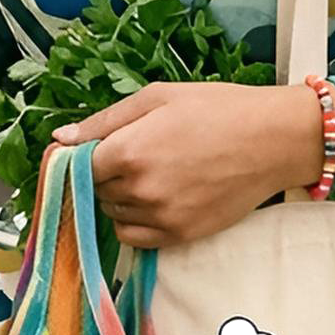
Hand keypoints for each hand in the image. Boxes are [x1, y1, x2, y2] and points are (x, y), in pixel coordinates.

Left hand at [53, 82, 321, 247]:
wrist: (273, 139)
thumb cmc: (217, 108)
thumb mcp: (157, 97)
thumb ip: (104, 121)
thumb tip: (61, 138)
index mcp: (128, 151)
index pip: (78, 166)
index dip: (84, 155)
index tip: (98, 147)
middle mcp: (139, 189)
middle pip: (95, 189)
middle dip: (104, 173)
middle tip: (134, 153)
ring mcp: (160, 216)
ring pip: (112, 213)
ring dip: (119, 196)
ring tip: (151, 172)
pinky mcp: (180, 235)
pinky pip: (134, 237)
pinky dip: (134, 220)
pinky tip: (154, 198)